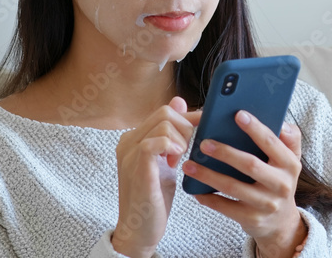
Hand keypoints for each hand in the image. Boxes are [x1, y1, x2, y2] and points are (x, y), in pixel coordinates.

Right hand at [111, 96, 201, 256]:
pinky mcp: (137, 169)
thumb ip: (171, 134)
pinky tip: (176, 160)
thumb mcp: (166, 160)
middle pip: (165, 112)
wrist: (140, 229)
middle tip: (188, 150)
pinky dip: (170, 146)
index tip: (203, 129)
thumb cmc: (155, 197)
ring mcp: (130, 154)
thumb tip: (180, 101)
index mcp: (134, 138)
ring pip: (162, 123)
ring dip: (181, 139)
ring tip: (180, 159)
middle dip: (186, 128)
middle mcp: (128, 142)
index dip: (188, 117)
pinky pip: (153, 143)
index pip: (164, 111)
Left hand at [181, 110, 305, 257]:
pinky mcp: (252, 219)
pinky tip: (195, 189)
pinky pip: (226, 207)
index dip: (255, 128)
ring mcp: (266, 204)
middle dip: (225, 153)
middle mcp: (281, 184)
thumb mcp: (289, 160)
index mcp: (290, 164)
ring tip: (189, 165)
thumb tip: (281, 123)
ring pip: (233, 187)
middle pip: (250, 165)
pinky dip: (209, 198)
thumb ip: (289, 139)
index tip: (238, 114)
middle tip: (203, 143)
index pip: (272, 143)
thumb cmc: (279, 180)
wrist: (281, 221)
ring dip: (208, 175)